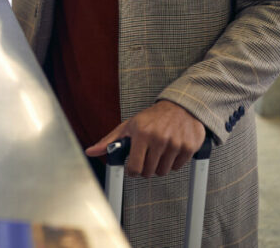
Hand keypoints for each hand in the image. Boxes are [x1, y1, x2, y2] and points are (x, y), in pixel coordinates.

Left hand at [85, 100, 205, 176]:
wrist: (180, 107)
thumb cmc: (151, 118)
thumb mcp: (128, 127)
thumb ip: (109, 141)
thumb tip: (90, 152)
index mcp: (141, 134)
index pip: (135, 167)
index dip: (133, 171)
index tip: (133, 168)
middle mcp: (159, 139)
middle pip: (149, 172)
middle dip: (145, 169)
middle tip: (146, 158)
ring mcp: (175, 144)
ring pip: (164, 171)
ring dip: (159, 166)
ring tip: (158, 152)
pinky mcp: (189, 147)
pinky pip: (178, 167)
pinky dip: (173, 163)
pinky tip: (170, 150)